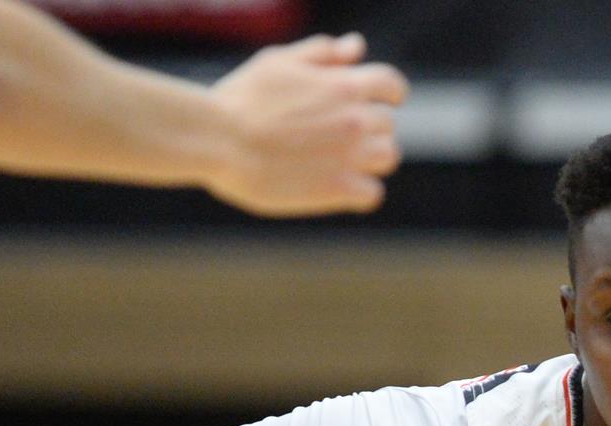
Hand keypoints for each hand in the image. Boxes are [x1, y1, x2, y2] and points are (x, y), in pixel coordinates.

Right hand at [202, 32, 406, 215]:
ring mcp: (349, 156)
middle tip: (337, 135)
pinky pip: (372, 194)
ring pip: (387, 157)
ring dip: (371, 157)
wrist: (218, 140)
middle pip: (386, 124)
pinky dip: (362, 191)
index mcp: (344, 84)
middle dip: (368, 127)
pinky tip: (341, 187)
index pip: (392, 86)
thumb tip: (355, 47)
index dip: (387, 93)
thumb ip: (321, 53)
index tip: (378, 101)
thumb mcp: (279, 61)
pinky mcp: (337, 189)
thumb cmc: (241, 98)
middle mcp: (355, 119)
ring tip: (342, 160)